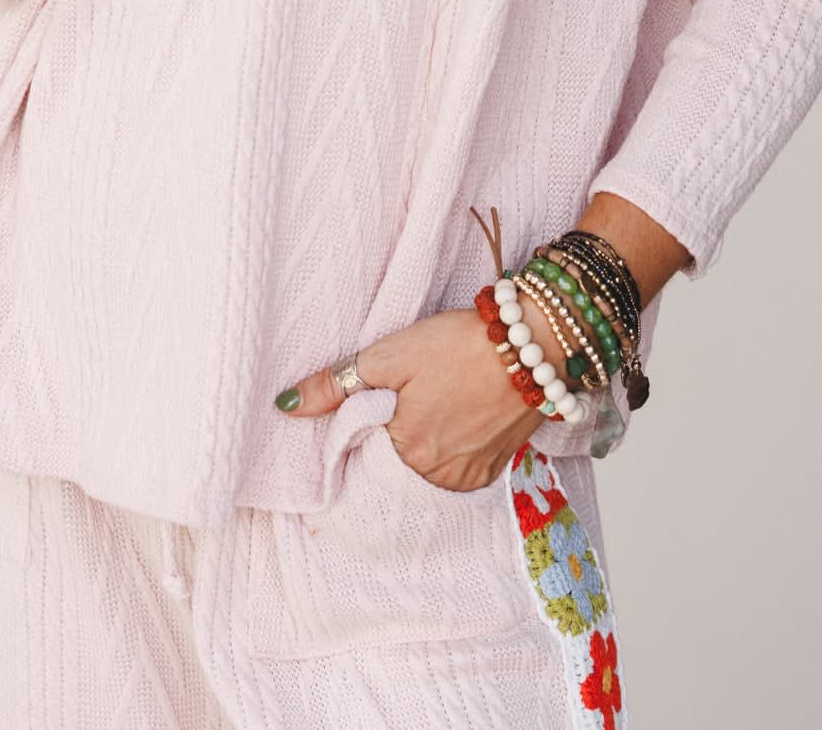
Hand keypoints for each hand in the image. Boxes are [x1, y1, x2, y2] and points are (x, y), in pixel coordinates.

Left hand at [274, 305, 553, 492]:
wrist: (535, 342)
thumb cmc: (461, 345)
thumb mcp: (389, 355)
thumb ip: (335, 384)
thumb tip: (286, 406)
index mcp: (407, 454)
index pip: (357, 471)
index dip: (346, 453)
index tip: (339, 440)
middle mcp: (439, 478)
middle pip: (391, 480)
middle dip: (377, 459)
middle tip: (380, 424)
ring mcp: (470, 477)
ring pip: (422, 480)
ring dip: (411, 461)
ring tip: (413, 422)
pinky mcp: (494, 468)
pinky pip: (454, 477)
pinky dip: (441, 460)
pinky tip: (442, 429)